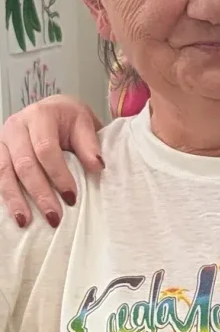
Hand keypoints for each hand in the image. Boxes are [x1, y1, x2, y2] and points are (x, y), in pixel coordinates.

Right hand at [0, 95, 102, 226]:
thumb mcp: (85, 124)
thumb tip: (97, 167)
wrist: (52, 109)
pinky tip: (14, 213)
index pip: (46, 150)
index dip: (58, 175)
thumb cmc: (69, 119)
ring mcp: (1, 140)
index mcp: (40, 115)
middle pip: (24, 164)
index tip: (71, 197)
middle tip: (54, 217)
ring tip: (26, 222)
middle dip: (39, 193)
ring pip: (3, 172)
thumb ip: (90, 145)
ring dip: (15, 199)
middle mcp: (15, 126)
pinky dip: (4, 195)